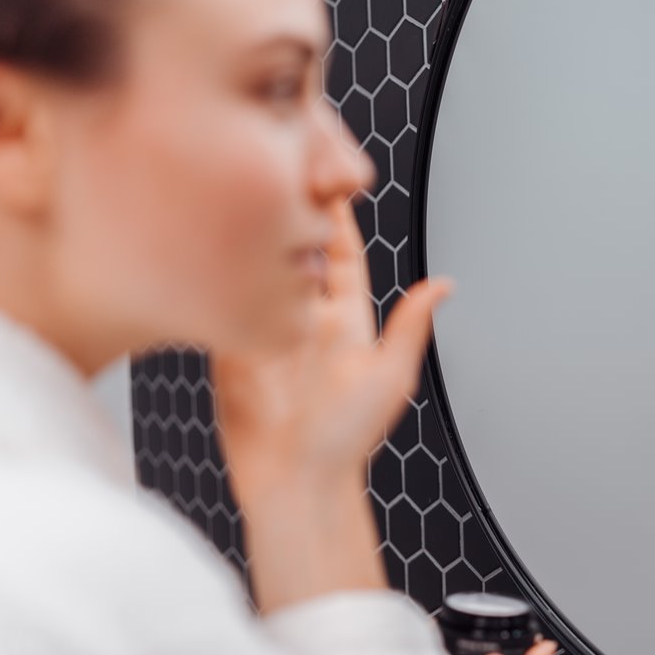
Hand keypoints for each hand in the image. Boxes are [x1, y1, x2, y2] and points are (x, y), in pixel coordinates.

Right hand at [212, 199, 450, 517]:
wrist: (293, 481)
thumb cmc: (347, 438)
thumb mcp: (389, 376)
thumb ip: (411, 327)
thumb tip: (445, 285)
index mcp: (346, 319)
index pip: (341, 253)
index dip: (335, 217)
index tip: (329, 179)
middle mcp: (305, 317)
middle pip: (295, 250)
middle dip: (290, 212)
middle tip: (282, 173)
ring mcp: (264, 328)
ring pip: (256, 267)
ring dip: (251, 235)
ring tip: (245, 197)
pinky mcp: (228, 346)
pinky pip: (221, 300)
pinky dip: (216, 274)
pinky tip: (209, 245)